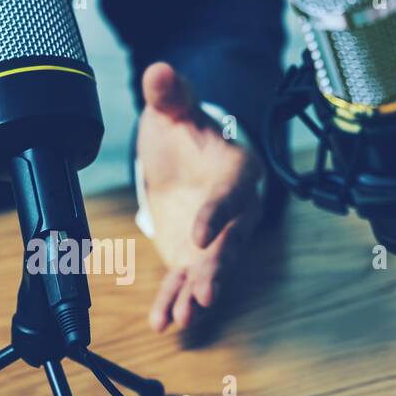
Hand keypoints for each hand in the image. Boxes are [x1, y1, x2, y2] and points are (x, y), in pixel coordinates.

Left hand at [137, 63, 264, 332]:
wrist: (182, 155)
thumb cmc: (185, 131)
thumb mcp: (174, 109)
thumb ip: (169, 94)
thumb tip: (159, 73)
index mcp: (236, 170)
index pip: (232, 192)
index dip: (219, 213)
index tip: (201, 232)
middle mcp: (237, 210)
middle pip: (231, 241)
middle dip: (217, 268)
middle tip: (205, 292)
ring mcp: (218, 238)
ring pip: (213, 268)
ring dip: (199, 293)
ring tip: (185, 316)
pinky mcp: (196, 257)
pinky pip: (187, 282)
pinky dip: (175, 301)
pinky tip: (163, 322)